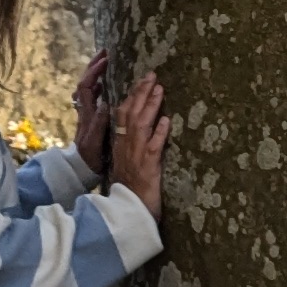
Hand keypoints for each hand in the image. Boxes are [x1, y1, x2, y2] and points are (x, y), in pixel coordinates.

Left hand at [72, 51, 112, 172]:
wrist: (82, 169)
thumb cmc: (90, 157)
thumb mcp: (95, 141)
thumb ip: (99, 123)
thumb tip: (105, 103)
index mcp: (86, 113)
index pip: (86, 86)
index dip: (94, 71)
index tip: (106, 59)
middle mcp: (85, 110)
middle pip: (85, 82)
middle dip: (93, 66)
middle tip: (105, 52)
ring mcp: (87, 113)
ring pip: (88, 88)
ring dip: (96, 74)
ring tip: (107, 63)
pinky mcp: (91, 118)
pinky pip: (94, 96)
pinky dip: (99, 86)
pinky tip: (107, 85)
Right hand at [105, 72, 168, 214]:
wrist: (126, 211)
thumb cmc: (129, 189)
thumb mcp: (126, 164)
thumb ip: (129, 146)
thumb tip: (140, 131)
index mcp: (120, 144)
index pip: (123, 114)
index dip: (132, 96)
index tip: (142, 81)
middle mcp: (126, 146)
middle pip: (131, 114)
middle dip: (141, 93)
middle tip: (152, 75)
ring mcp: (136, 155)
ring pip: (141, 125)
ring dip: (150, 106)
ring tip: (160, 89)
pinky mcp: (147, 166)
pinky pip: (153, 147)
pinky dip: (159, 133)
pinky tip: (167, 121)